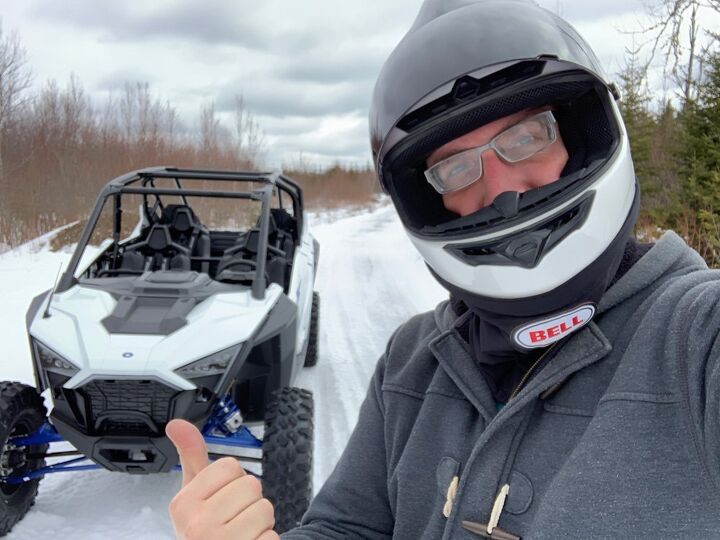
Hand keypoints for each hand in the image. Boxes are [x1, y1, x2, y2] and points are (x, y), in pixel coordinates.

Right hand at [166, 419, 278, 539]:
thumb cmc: (203, 530)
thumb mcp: (193, 495)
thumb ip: (191, 457)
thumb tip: (177, 424)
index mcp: (184, 503)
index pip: (230, 466)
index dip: (232, 481)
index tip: (221, 500)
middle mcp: (197, 525)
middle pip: (251, 485)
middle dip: (249, 502)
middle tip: (233, 519)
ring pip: (265, 509)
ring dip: (260, 523)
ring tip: (242, 533)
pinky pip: (272, 536)